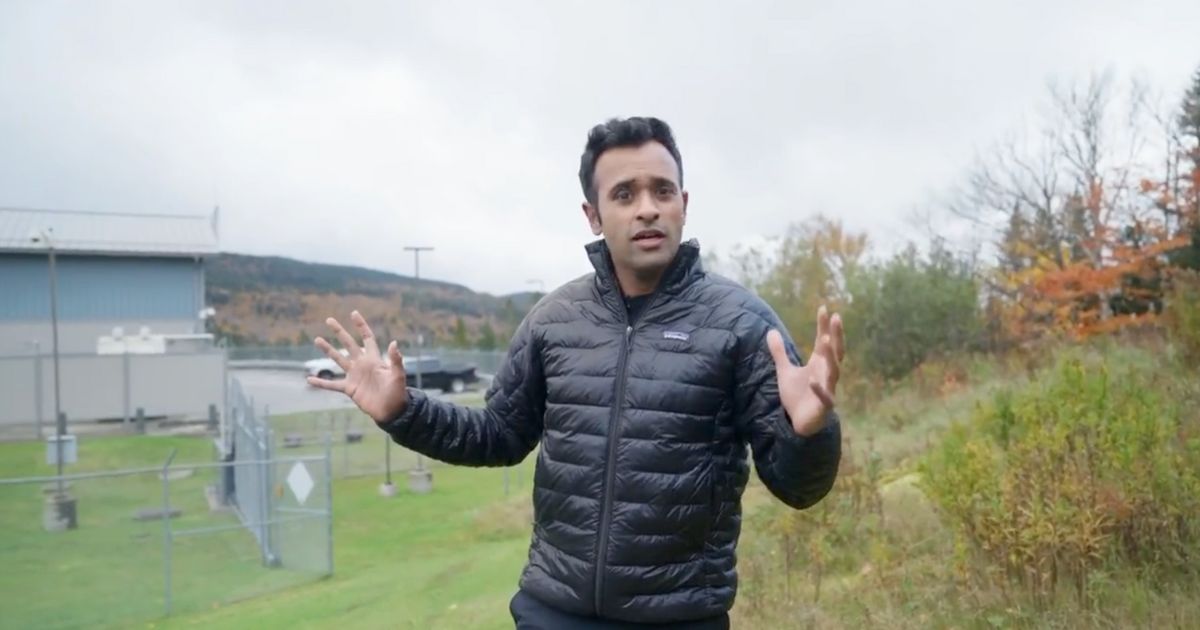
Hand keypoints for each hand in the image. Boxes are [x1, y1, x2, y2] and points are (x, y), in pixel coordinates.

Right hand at [307, 310, 408, 423]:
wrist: (391, 411)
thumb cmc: (397, 392)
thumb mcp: (398, 375)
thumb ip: (396, 360)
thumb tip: (394, 342)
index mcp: (374, 359)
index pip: (367, 338)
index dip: (361, 326)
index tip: (354, 313)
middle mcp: (362, 364)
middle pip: (349, 344)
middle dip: (339, 332)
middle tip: (329, 319)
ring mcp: (354, 376)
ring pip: (338, 359)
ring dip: (328, 350)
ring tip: (317, 339)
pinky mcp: (349, 388)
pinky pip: (332, 384)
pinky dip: (321, 383)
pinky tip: (309, 379)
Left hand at [766, 305, 844, 436]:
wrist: (800, 423)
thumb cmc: (797, 395)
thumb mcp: (784, 370)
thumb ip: (779, 352)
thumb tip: (771, 331)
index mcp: (819, 364)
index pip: (824, 341)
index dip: (824, 325)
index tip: (823, 308)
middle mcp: (826, 373)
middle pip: (835, 351)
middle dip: (836, 335)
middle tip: (836, 317)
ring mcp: (828, 388)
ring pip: (834, 371)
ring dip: (831, 357)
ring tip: (827, 340)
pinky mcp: (824, 405)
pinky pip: (825, 396)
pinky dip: (820, 389)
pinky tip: (813, 380)